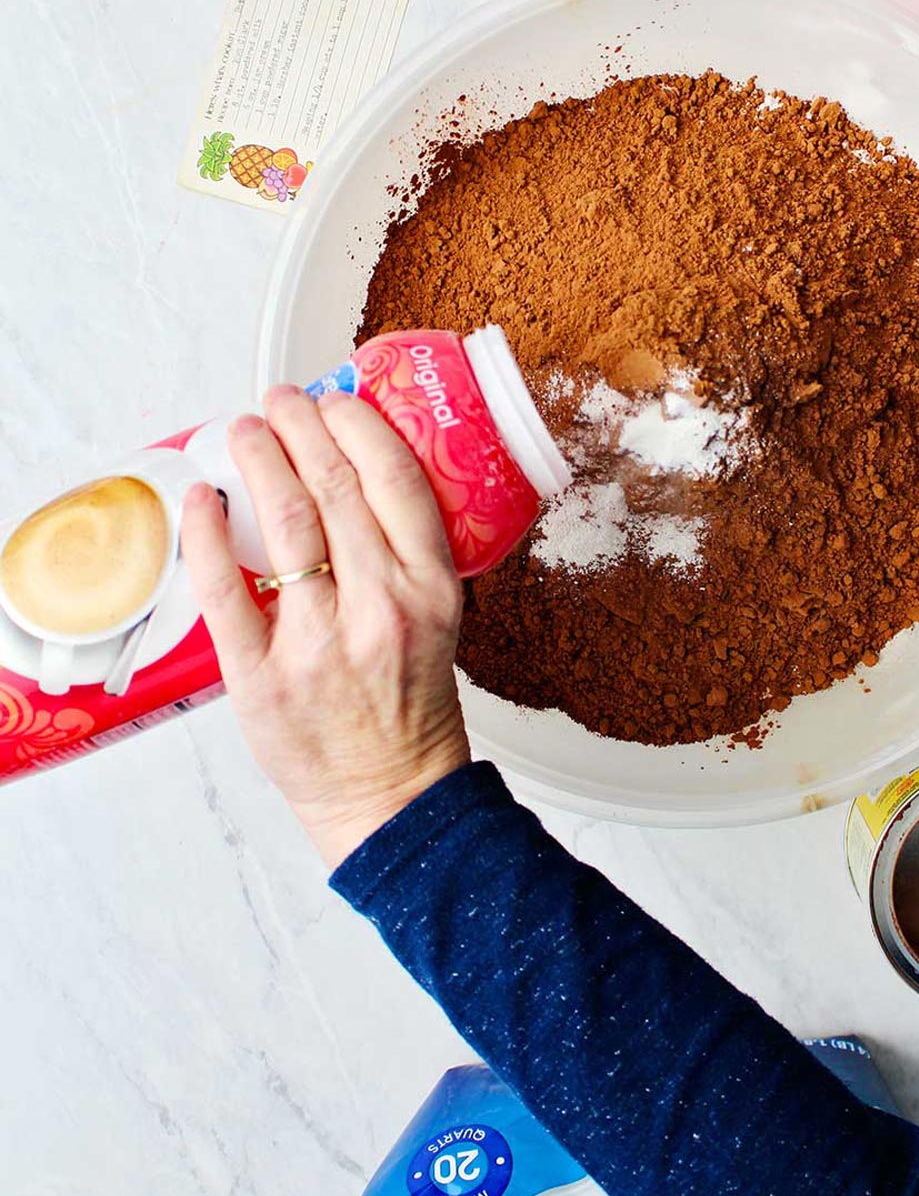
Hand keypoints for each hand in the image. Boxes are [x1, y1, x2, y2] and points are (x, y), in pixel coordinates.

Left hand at [181, 385, 469, 868]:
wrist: (393, 795)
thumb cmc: (413, 704)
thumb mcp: (439, 617)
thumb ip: (405, 554)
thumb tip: (353, 472)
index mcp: (431, 589)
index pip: (394, 481)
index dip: (358, 426)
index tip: (335, 400)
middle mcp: (379, 608)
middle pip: (334, 489)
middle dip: (301, 428)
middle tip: (280, 401)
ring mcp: (318, 643)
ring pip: (284, 525)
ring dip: (259, 462)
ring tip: (243, 432)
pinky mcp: (262, 678)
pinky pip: (226, 592)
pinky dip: (208, 536)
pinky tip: (202, 500)